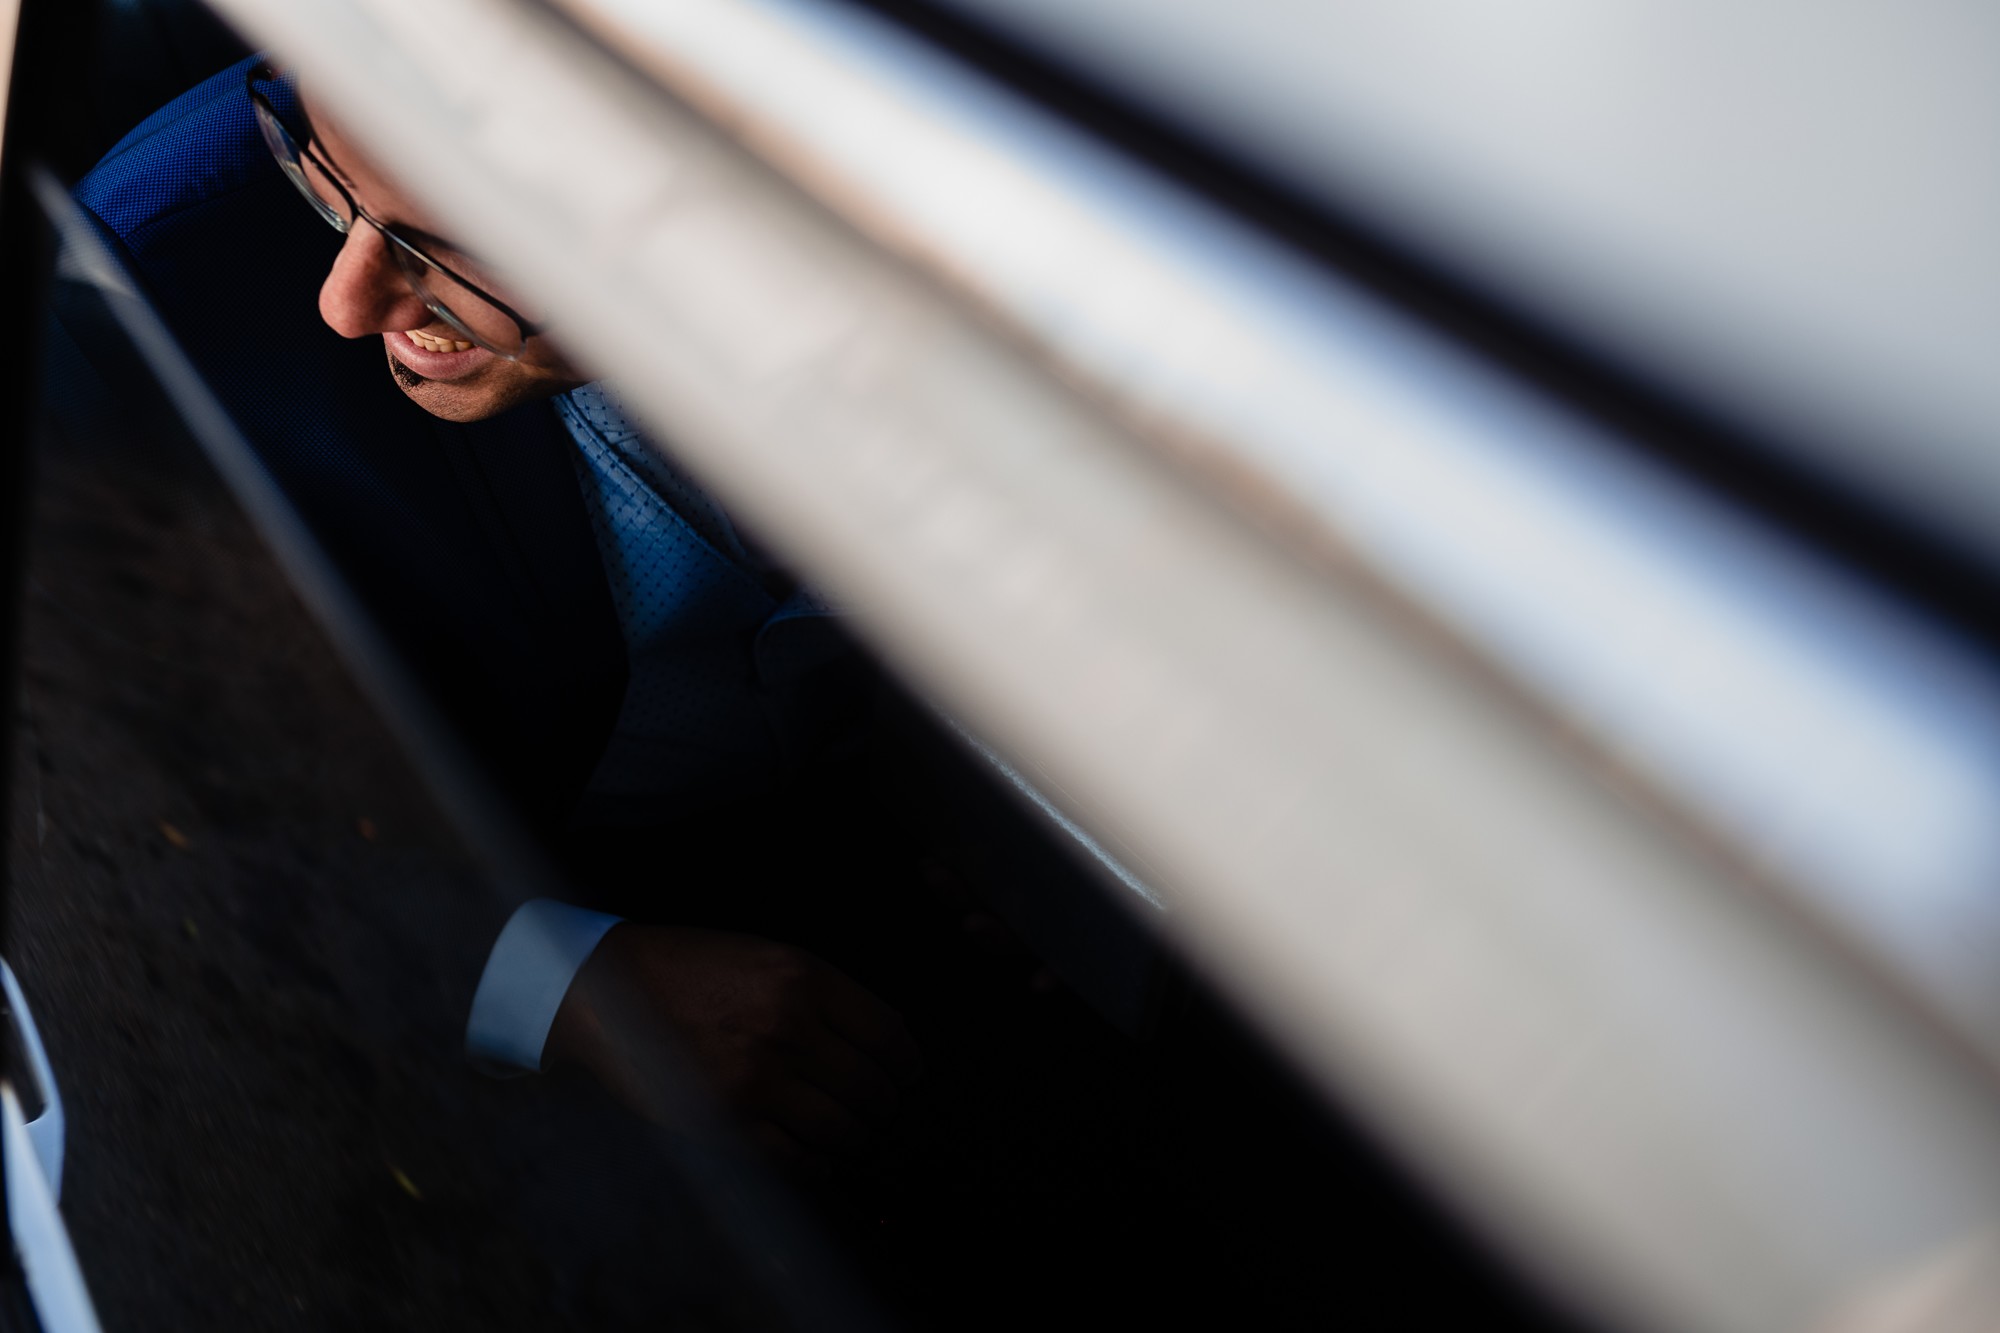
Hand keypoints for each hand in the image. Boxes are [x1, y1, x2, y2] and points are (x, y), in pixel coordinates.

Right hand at [546, 924, 922, 1171]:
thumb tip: (877, 1042)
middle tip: (879, 1112)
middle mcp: (790, 1025)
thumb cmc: (691, 969)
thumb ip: (821, 995)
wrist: (609, 988)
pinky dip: (816, 1165)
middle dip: (884, 1107)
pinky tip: (815, 1156)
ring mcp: (758, 1076)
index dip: (906, 1065)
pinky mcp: (726, 1118)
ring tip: (851, 1136)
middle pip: (873, 1088)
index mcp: (806, 978)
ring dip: (855, 1139)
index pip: (889, 1035)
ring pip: (843, 1129)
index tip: (906, 1076)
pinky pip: (796, 1159)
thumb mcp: (766, 956)